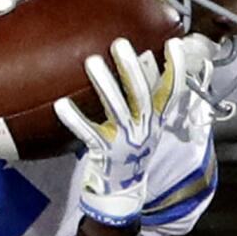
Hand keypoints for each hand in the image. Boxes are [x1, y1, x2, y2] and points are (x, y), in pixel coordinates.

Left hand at [54, 37, 191, 226]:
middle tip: (120, 44)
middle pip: (141, 94)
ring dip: (105, 84)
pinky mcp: (104, 152)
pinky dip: (74, 118)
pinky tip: (61, 104)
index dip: (176, 69)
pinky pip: (87, 133)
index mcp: (155, 121)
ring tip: (92, 60)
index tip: (174, 44)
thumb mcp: (147, 128)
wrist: (123, 191)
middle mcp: (143, 128)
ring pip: (116, 108)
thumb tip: (149, 70)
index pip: (171, 92)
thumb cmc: (131, 152)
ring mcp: (124, 140)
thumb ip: (147, 103)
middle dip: (132, 67)